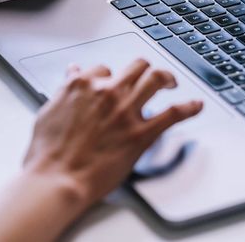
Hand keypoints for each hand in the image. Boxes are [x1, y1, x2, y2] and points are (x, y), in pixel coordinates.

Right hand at [0, 60, 202, 241]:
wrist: (57, 178)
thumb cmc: (48, 153)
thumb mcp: (48, 111)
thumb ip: (64, 90)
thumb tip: (71, 74)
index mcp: (83, 85)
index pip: (103, 69)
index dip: (109, 76)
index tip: (113, 82)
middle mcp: (108, 92)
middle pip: (135, 66)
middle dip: (143, 69)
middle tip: (147, 76)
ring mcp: (126, 111)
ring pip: (156, 79)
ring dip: (167, 78)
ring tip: (171, 82)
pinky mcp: (141, 133)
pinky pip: (173, 114)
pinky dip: (188, 108)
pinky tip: (196, 106)